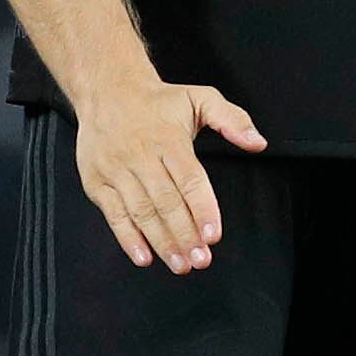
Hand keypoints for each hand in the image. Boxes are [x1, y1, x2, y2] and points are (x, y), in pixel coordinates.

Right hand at [72, 71, 265, 274]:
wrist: (106, 91)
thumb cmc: (157, 101)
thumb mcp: (200, 98)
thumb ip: (232, 119)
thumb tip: (258, 142)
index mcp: (168, 139)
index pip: (189, 179)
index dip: (202, 208)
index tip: (213, 234)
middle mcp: (140, 156)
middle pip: (165, 202)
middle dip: (185, 234)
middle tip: (201, 259)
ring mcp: (116, 171)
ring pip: (141, 212)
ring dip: (161, 242)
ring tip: (180, 264)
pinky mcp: (97, 182)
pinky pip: (114, 215)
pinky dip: (127, 238)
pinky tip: (144, 257)